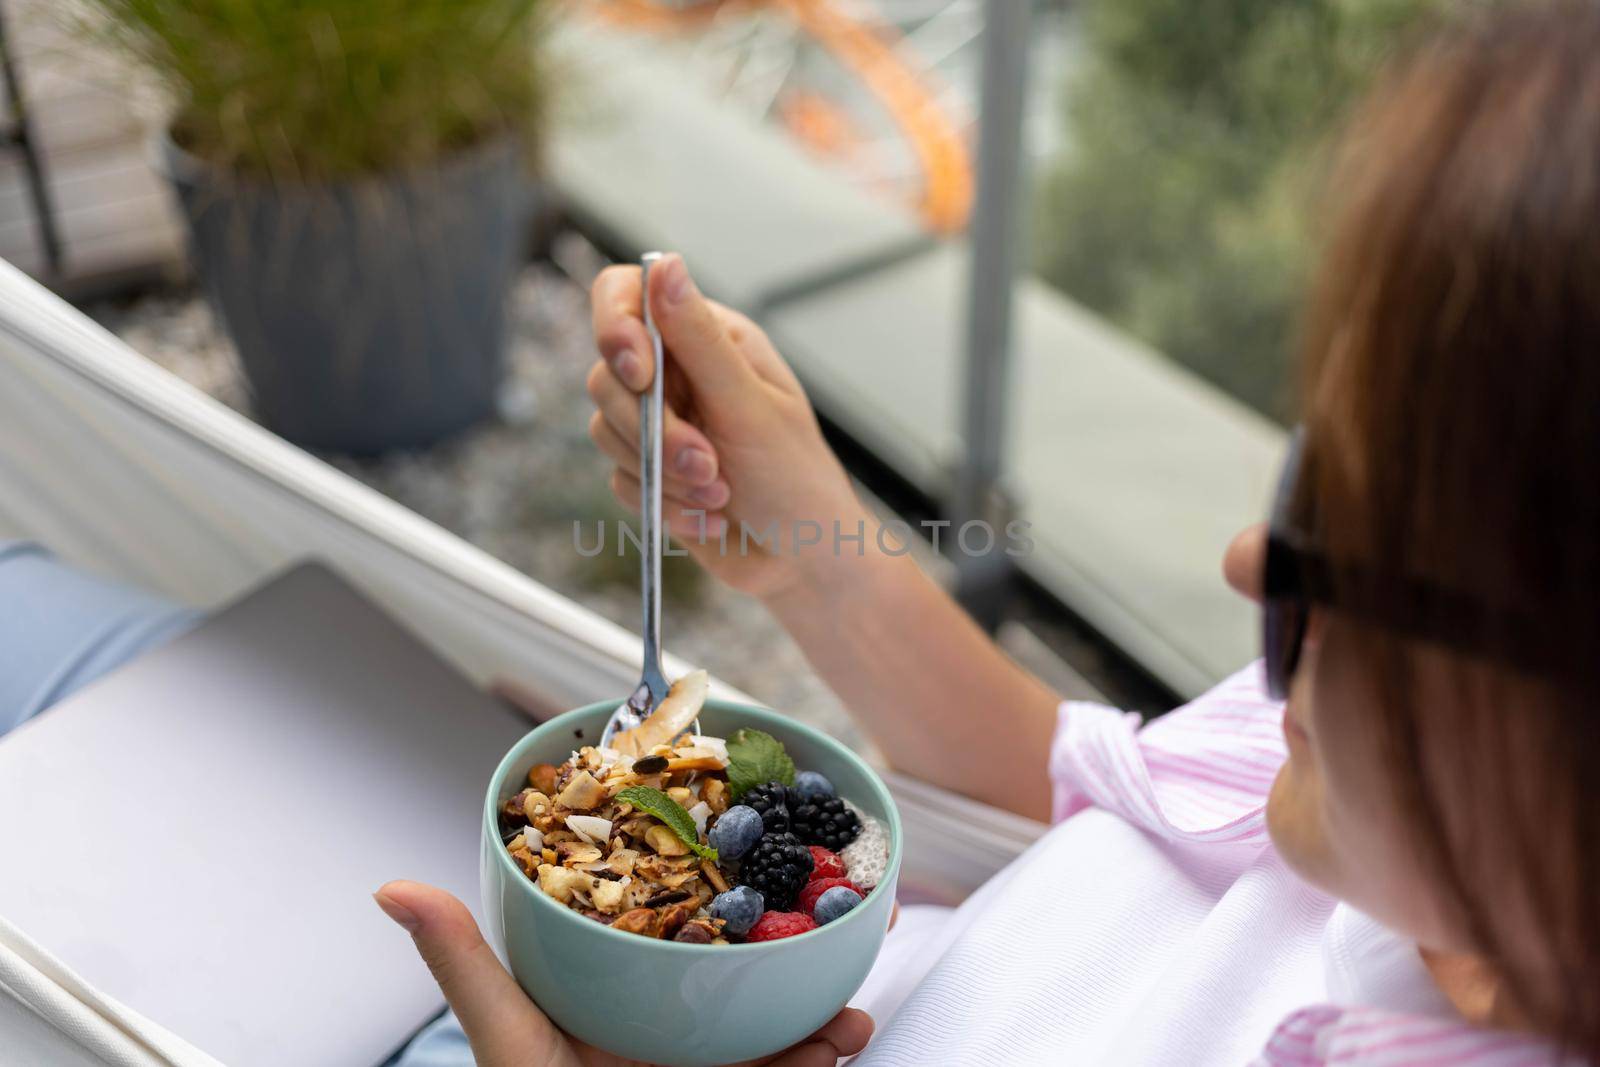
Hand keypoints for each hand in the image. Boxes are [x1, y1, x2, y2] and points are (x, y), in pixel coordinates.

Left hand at [374, 880, 874, 1066]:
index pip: (675, 915)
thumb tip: (393, 887)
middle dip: (798, 943)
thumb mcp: (503, 1032)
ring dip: (825, 1013)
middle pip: (746, 963)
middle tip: (835, 921)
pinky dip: (820, 1056)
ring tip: (850, 1015)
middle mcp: (670, 1011)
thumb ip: (463, 962)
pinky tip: (836, 1048)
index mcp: (618, 980)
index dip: (723, 883)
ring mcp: (706, 1055)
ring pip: (781, 1018)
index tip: (758, 851)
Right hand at [587, 254, 868, 599]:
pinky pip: (620, 479)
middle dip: (656, 432)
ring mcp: (660, 424)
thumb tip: (665, 266)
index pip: (627, 296)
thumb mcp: (749, 406)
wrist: (804, 561)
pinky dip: (663, 506)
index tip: (638, 373)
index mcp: (709, 339)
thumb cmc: (796, 479)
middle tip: (709, 465)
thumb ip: (699, 340)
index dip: (615, 327)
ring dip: (664, 475)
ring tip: (719, 496)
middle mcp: (678, 374)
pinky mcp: (648, 471)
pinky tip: (710, 518)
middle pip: (609, 375)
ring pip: (608, 431)